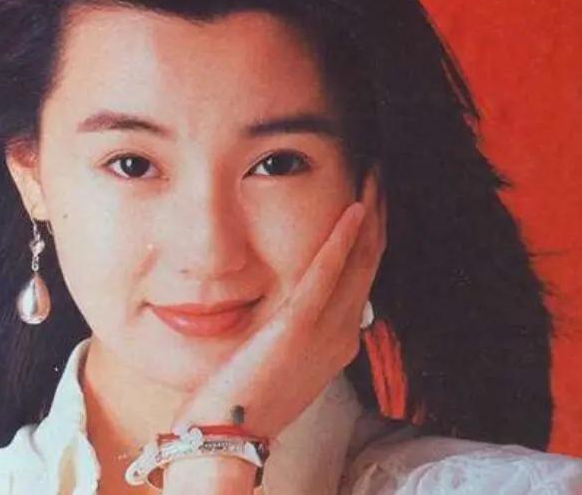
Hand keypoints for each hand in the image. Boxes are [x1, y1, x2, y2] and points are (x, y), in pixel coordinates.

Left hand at [169, 168, 386, 443]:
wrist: (228, 436)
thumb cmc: (242, 396)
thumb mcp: (278, 357)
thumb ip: (291, 327)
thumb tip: (288, 300)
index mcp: (337, 340)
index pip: (362, 275)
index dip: (371, 233)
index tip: (370, 197)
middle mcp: (342, 334)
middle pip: (371, 260)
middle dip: (379, 212)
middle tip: (379, 171)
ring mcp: (325, 332)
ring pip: (361, 261)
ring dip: (370, 213)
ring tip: (374, 174)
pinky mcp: (297, 328)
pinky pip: (326, 275)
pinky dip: (343, 240)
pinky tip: (354, 208)